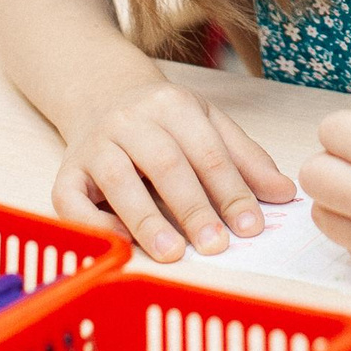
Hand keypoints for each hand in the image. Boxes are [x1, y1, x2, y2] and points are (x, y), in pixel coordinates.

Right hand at [52, 75, 295, 261]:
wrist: (101, 96)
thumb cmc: (164, 122)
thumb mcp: (209, 126)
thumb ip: (246, 160)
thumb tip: (285, 194)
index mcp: (173, 104)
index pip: (208, 152)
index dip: (231, 191)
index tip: (251, 227)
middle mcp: (130, 120)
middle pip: (166, 165)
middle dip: (193, 208)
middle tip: (217, 245)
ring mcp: (94, 145)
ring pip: (119, 181)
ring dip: (147, 220)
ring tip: (173, 254)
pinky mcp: (65, 172)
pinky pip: (72, 200)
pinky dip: (95, 223)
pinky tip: (123, 244)